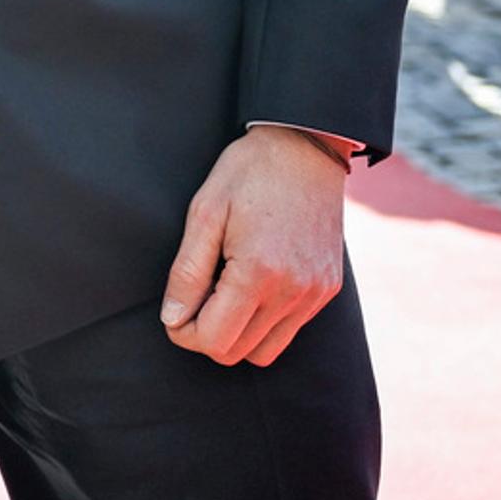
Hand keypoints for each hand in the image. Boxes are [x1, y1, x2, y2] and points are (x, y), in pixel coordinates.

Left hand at [159, 127, 352, 365]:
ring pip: (265, 351)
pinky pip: (290, 330)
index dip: (184, 333)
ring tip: (224, 292)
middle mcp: (293, 292)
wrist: (306, 147)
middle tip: (196, 298)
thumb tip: (173, 320)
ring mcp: (315, 293)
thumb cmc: (248, 173)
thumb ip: (187, 272)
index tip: (175, 310)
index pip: (214, 340)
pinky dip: (264, 322)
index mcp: (258, 273)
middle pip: (237, 352)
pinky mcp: (327, 288)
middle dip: (207, 334)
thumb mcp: (204, 213)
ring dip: (237, 334)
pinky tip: (251, 286)